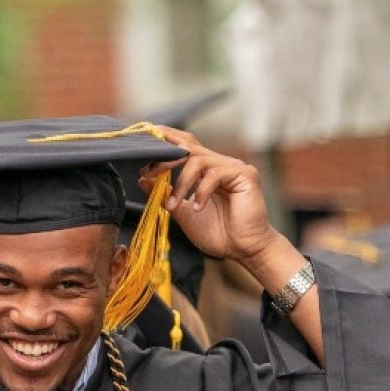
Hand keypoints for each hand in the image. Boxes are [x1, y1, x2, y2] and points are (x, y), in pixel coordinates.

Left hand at [142, 128, 277, 267]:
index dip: (166, 139)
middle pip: (189, 145)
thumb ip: (166, 194)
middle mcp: (220, 163)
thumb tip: (144, 178)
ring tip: (175, 205)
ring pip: (198, 160)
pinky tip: (198, 207)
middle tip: (149, 173)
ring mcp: (233, 167)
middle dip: (166, 157)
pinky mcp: (245, 175)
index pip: (184, 145)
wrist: (243, 251)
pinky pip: (215, 174)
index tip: (144, 145)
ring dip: (181, 183)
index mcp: (206, 170)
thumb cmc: (218, 234)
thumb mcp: (183, 213)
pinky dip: (201, 191)